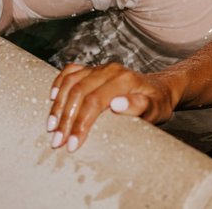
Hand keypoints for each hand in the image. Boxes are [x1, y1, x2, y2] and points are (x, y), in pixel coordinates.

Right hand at [46, 62, 175, 151]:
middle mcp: (110, 70)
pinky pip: (70, 71)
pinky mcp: (93, 69)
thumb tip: (116, 104)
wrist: (160, 88)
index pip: (94, 101)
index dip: (81, 123)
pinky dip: (58, 83)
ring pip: (71, 82)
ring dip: (58, 105)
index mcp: (124, 79)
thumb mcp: (156, 108)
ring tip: (51, 128)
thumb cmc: (157, 103)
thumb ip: (140, 106)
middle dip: (66, 119)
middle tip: (57, 142)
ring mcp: (100, 68)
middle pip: (79, 92)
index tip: (73, 145)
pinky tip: (51, 98)